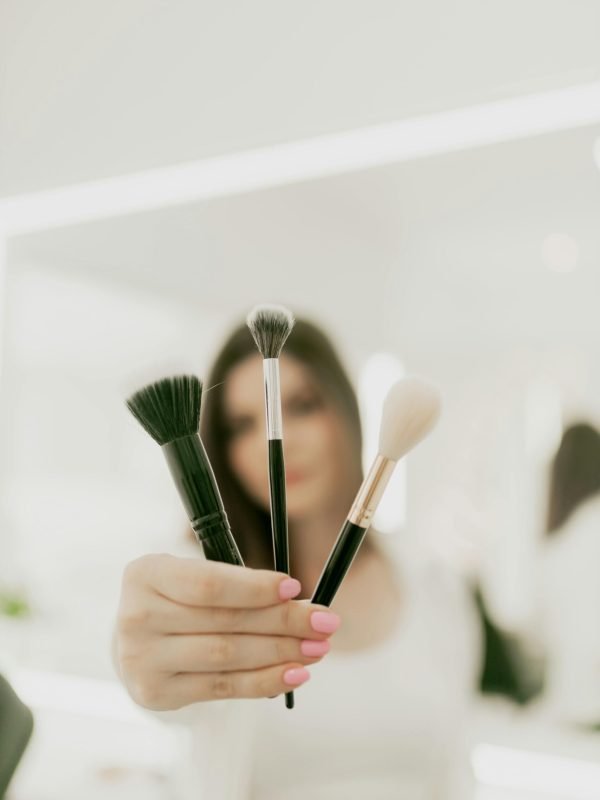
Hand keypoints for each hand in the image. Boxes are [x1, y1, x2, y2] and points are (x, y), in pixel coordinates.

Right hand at [114, 554, 340, 709]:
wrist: (137, 641)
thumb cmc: (178, 599)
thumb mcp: (194, 576)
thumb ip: (237, 582)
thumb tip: (296, 597)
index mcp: (146, 574)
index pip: (209, 584)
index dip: (255, 587)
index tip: (296, 587)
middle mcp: (136, 617)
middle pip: (225, 621)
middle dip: (283, 621)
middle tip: (325, 621)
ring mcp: (142, 660)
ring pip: (227, 656)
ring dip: (281, 653)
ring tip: (317, 648)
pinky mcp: (156, 694)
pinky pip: (222, 688)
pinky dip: (264, 681)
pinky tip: (294, 673)